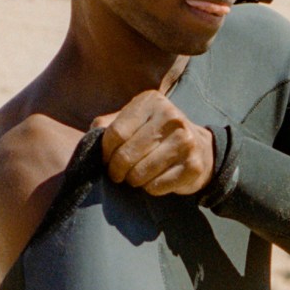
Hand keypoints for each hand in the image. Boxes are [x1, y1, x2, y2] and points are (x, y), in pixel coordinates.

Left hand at [94, 91, 216, 196]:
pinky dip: (150, 188)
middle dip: (116, 170)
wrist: (200, 147)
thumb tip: (89, 140)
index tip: (107, 160)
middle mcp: (171, 117)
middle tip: (118, 174)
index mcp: (151, 101)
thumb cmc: (156, 134)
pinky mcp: (193, 166)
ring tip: (137, 175)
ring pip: (140, 174)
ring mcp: (185, 141)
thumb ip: (109, 125)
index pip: (115, 133)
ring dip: (133, 180)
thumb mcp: (134, 120)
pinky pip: (156, 187)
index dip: (105, 152)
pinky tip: (156, 179)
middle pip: (126, 155)